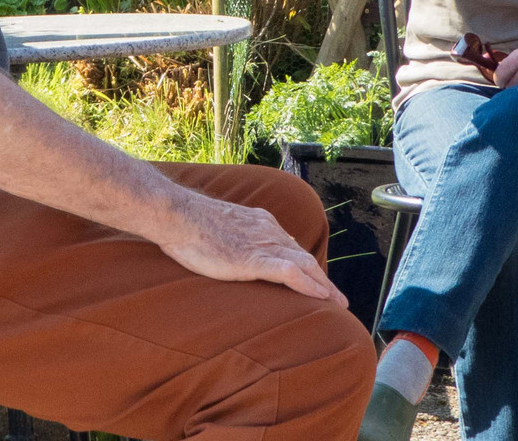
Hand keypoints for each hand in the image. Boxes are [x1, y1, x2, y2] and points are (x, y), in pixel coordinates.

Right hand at [158, 193, 347, 306]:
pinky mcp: (254, 259)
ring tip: (338, 303)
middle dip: (323, 278)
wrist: (179, 215)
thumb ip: (236, 238)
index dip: (307, 266)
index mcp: (261, 223)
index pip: (291, 247)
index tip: (317, 281)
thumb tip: (240, 253)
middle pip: (304, 257)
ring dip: (324, 285)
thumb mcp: (220, 229)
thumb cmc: (190, 224)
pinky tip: (321, 297)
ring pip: (304, 265)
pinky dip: (308, 285)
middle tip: (338, 298)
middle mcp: (268, 231)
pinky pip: (290, 272)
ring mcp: (263, 244)